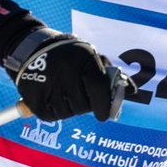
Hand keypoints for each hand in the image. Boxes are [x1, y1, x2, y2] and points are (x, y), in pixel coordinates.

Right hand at [1, 25, 128, 122]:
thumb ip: (112, 76)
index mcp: (84, 60)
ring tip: (63, 93)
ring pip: (67, 114)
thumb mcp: (91, 57)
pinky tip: (52, 97)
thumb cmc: (69, 55)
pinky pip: (51, 117)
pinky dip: (54, 111)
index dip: (104, 106)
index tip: (104, 114)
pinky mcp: (34, 98)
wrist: (32, 49)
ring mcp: (48, 86)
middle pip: (83, 106)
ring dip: (69, 108)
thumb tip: (134, 92)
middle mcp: (65, 73)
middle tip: (79, 95)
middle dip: (84, 105)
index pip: (99, 90)